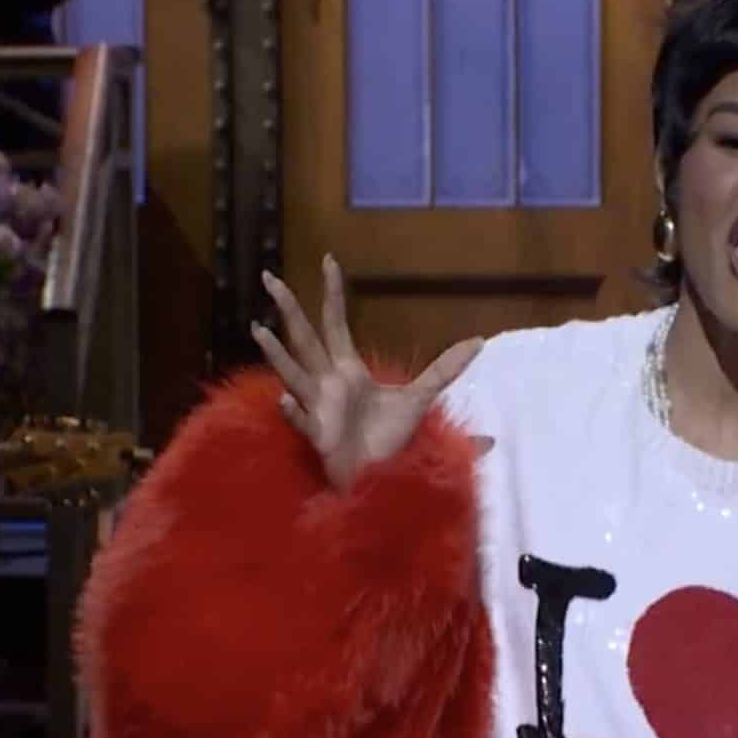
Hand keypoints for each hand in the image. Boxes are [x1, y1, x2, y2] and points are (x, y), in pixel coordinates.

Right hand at [251, 255, 485, 488]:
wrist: (383, 476)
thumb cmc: (391, 438)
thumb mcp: (421, 397)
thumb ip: (445, 369)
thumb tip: (479, 342)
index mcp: (347, 370)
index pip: (335, 323)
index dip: (333, 294)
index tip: (328, 261)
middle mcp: (327, 382)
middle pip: (304, 338)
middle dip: (288, 309)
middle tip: (270, 278)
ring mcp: (318, 407)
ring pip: (293, 373)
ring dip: (276, 354)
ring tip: (258, 330)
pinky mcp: (318, 436)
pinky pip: (301, 420)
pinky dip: (292, 411)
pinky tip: (284, 398)